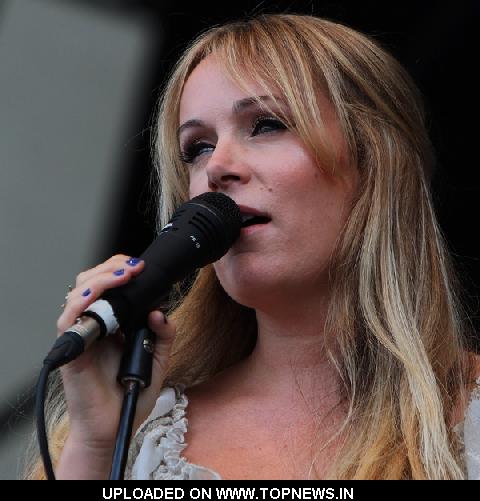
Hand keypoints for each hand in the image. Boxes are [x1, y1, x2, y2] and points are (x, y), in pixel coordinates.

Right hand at [55, 255, 175, 478]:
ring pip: (77, 294)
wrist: (114, 428)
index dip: (120, 271)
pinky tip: (97, 295)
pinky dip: (81, 302)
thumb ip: (164, 335)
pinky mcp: (71, 350)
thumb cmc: (130, 395)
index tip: (142, 268)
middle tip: (134, 267)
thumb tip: (159, 311)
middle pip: (91, 283)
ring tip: (124, 275)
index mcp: (113, 325)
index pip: (109, 287)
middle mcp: (95, 325)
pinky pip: (68, 319)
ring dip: (100, 279)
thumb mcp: (158, 361)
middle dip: (111, 268)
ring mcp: (81, 336)